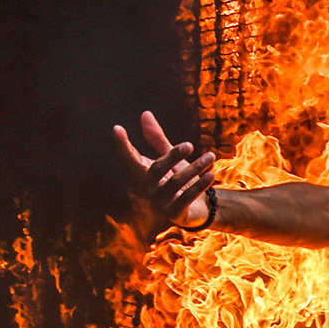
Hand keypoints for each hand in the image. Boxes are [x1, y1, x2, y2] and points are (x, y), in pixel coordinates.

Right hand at [112, 111, 215, 228]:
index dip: (123, 144)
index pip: (130, 158)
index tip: (117, 128)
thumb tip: (145, 114)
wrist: (196, 209)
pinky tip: (211, 173)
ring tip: (211, 156)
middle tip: (190, 145)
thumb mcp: (169, 159)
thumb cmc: (178, 181)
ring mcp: (159, 204)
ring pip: (176, 181)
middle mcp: (146, 190)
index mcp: (141, 175)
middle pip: (156, 169)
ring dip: (195, 167)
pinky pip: (187, 197)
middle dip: (173, 155)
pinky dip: (200, 185)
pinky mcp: (174, 214)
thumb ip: (156, 139)